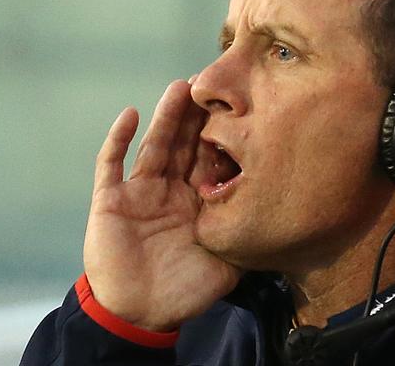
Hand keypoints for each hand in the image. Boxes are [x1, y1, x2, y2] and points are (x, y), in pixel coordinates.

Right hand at [83, 80, 241, 331]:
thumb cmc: (185, 290)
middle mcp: (170, 189)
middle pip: (185, 143)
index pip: (211, 158)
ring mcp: (140, 192)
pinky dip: (118, 140)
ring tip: (180, 87)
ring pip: (155, 145)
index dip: (222, 133)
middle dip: (197, 114)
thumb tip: (283, 222)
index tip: (239, 105)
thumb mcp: (228, 262)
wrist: (140, 313)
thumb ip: (247, 238)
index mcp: (197, 200)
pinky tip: (131, 114)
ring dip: (166, 116)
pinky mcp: (111, 200)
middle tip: (211, 81)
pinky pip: (111, 165)